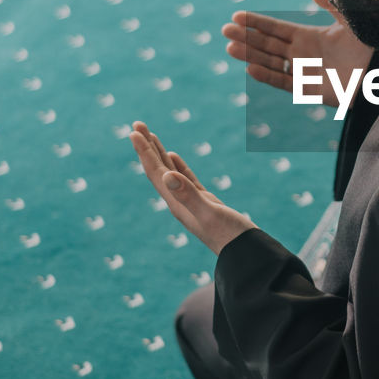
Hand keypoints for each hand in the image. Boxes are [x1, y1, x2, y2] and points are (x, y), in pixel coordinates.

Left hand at [128, 121, 255, 255]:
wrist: (245, 254)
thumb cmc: (230, 236)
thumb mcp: (209, 213)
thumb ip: (188, 195)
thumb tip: (167, 176)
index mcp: (176, 203)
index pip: (155, 172)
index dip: (144, 151)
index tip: (133, 131)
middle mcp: (178, 202)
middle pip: (157, 170)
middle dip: (146, 147)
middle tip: (137, 124)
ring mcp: (191, 202)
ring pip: (169, 172)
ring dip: (158, 154)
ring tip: (150, 136)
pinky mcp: (204, 203)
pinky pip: (184, 179)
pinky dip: (176, 165)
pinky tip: (173, 157)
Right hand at [222, 0, 374, 109]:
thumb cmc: (368, 46)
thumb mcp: (350, 21)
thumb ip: (333, 6)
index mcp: (308, 36)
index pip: (276, 28)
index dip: (257, 22)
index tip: (237, 16)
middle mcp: (301, 54)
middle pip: (267, 44)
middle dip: (246, 37)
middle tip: (225, 30)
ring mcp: (303, 72)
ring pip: (270, 62)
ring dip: (250, 55)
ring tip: (230, 47)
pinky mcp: (309, 90)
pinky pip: (284, 83)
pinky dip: (268, 76)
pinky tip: (251, 68)